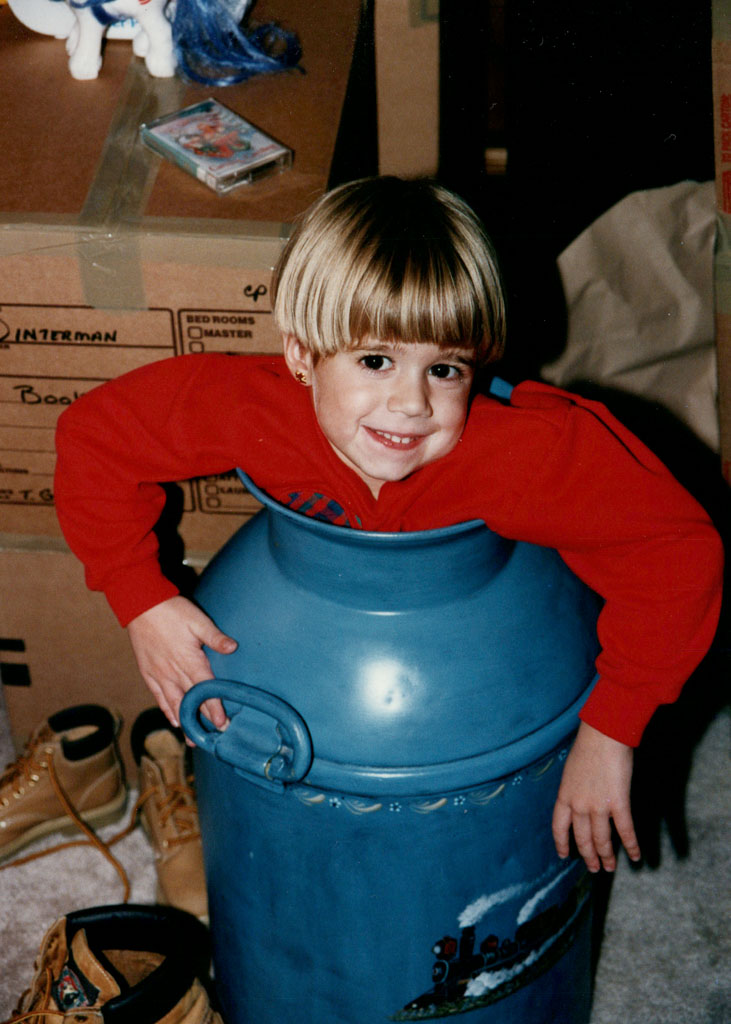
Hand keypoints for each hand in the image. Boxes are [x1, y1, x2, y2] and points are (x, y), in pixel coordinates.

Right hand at [127, 596, 236, 732]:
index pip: (205, 689)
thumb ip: (215, 637)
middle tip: (213, 737)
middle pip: (190, 701)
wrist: (140, 605)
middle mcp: (173, 672)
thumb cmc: (173, 611)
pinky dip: (166, 710)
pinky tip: (173, 721)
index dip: (214, 708)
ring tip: (193, 740)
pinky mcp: (148, 672)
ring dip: (184, 722)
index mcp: (189, 660)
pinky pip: (158, 696)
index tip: (222, 724)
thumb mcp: (198, 620)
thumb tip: (232, 648)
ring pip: (173, 704)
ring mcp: (159, 674)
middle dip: (202, 719)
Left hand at [552, 721, 641, 872]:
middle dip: (588, 856)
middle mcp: (578, 805)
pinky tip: (635, 856)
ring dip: (606, 856)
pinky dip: (631, 845)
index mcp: (565, 795)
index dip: (562, 843)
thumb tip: (581, 797)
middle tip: (594, 867)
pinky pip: (625, 830)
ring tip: (610, 867)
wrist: (603, 735)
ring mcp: (597, 806)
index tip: (565, 855)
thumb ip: (575, 787)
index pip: (559, 827)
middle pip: (582, 838)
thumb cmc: (588, 746)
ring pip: (601, 840)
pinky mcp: (618, 803)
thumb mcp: (572, 770)